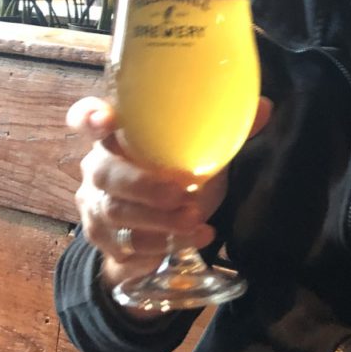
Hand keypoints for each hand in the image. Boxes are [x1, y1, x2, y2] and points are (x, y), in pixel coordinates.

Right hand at [67, 95, 271, 294]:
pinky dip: (162, 244)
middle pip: (106, 172)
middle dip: (144, 185)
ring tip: (196, 221)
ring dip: (159, 219)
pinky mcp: (103, 239)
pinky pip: (126, 243)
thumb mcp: (202, 155)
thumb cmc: (176, 180)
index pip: (85, 117)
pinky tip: (192, 240)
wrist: (157, 237)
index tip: (105, 120)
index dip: (89, 117)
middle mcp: (98, 167)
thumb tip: (265, 107)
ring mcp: (96, 205)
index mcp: (118, 136)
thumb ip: (227, 132)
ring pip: (117, 212)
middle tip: (182, 194)